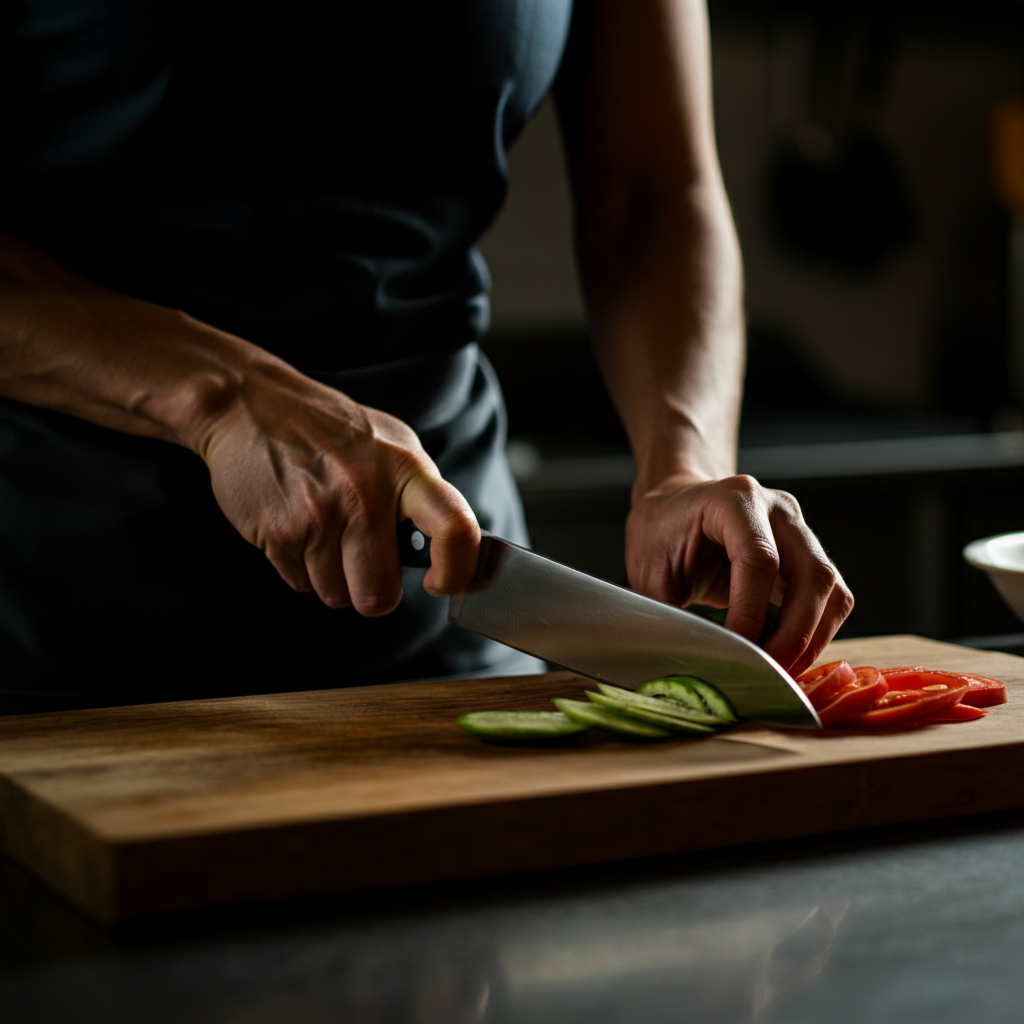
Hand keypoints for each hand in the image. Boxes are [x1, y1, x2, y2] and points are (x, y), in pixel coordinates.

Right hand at [197, 360, 479, 614]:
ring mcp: (319, 515)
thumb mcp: (391, 445)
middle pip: (380, 594)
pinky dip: (300, 567)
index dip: (456, 571)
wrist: (251, 405)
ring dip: (332, 577)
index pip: (455, 529)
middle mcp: (365, 493)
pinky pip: (301, 584)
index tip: (441, 582)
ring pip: (337, 596)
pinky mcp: (279, 532)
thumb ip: (417, 495)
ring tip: (323, 530)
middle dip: (371, 591)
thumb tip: (444, 549)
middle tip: (363, 564)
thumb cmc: (329, 430)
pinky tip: (297, 527)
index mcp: (406, 469)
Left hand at [625, 473, 852, 674]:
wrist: (675, 507)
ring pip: (832, 590)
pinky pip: (831, 599)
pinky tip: (787, 655)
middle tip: (769, 673)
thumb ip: (665, 610)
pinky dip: (816, 633)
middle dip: (795, 635)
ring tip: (780, 671)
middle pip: (813, 574)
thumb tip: (685, 659)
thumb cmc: (660, 532)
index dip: (751, 612)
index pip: (759, 559)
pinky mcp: (809, 556)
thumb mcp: (647, 569)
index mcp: (734, 500)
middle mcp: (778, 510)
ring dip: (813, 639)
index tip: (736, 650)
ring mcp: (800, 531)